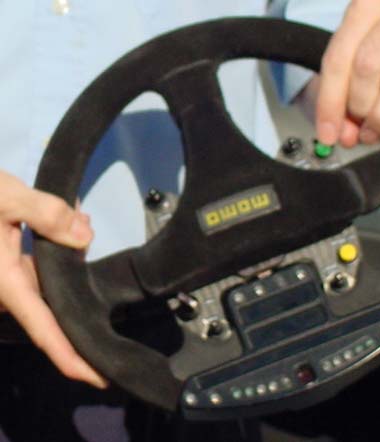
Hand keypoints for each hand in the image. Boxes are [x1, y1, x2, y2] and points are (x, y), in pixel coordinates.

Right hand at [0, 170, 106, 388]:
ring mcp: (9, 277)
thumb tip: (86, 237)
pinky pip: (44, 268)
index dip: (72, 358)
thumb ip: (48, 214)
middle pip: (55, 309)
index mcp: (6, 283)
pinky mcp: (10, 265)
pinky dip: (62, 248)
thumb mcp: (7, 198)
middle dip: (84, 294)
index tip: (99, 378)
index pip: (44, 330)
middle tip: (108, 275)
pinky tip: (73, 222)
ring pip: (53, 283)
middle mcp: (8, 288)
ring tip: (81, 222)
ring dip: (74, 259)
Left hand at [302, 0, 379, 163]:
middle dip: (357, 109)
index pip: (338, 61)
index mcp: (364, 6)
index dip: (330, 104)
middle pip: (367, 68)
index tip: (328, 135)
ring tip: (373, 134)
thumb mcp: (348, 54)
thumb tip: (344, 136)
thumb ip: (339, 92)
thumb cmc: (373, 37)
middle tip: (355, 131)